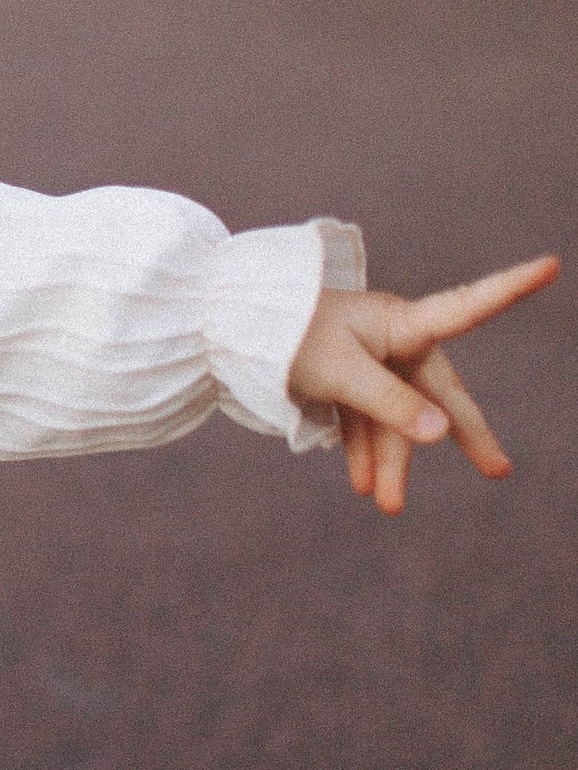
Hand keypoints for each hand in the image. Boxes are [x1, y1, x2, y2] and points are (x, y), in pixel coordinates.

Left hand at [290, 255, 557, 513]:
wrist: (225, 328)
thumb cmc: (286, 336)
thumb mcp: (341, 373)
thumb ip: (392, 404)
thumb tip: (442, 434)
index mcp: (400, 322)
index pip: (468, 306)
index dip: (511, 287)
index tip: (552, 263)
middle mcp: (392, 338)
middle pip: (437, 391)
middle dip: (463, 434)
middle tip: (498, 471)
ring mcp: (368, 360)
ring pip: (394, 415)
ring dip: (391, 459)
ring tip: (387, 506)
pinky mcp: (342, 378)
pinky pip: (361, 418)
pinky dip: (360, 449)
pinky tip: (362, 485)